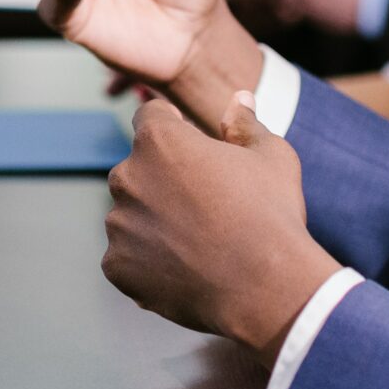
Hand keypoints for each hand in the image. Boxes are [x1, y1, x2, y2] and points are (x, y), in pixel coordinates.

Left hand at [102, 94, 337, 365]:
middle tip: (205, 205)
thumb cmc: (270, 215)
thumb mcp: (271, 157)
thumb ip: (246, 125)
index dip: (175, 128)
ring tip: (198, 243)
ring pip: (130, 215)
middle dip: (163, 179)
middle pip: (138, 168)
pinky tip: (186, 269)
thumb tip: (239, 100)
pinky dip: (148, 262)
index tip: (196, 150)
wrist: (265, 288)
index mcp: (159, 139)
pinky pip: (127, 257)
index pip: (152, 116)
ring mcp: (118, 225)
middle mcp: (127, 176)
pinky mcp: (117, 266)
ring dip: (153, 222)